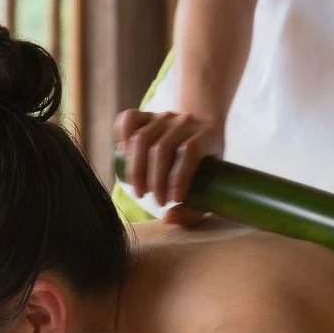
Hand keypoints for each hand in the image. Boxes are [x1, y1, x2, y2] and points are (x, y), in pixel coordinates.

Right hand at [113, 109, 223, 226]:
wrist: (202, 130)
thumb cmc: (205, 167)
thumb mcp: (211, 187)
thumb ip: (192, 210)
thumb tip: (167, 217)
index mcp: (206, 136)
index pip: (190, 152)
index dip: (179, 177)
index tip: (174, 200)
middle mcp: (184, 122)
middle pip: (163, 148)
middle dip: (155, 180)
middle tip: (155, 202)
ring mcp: (164, 117)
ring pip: (143, 138)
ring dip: (137, 168)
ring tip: (139, 191)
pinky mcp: (148, 115)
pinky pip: (130, 117)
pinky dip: (122, 132)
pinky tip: (122, 153)